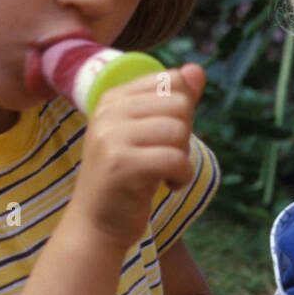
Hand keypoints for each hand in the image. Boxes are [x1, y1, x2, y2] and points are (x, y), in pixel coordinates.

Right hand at [66, 63, 206, 252]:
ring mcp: (111, 137)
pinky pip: (175, 158)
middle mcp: (108, 111)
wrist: (95, 225)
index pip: (171, 80)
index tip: (163, 136)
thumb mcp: (150, 133)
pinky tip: (169, 185)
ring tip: (165, 172)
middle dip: (184, 134)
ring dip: (183, 157)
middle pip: (179, 104)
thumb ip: (174, 100)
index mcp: (113, 97)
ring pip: (178, 130)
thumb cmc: (128, 177)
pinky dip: (182, 176)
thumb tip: (198, 69)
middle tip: (164, 157)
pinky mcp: (121, 165)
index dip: (181, 110)